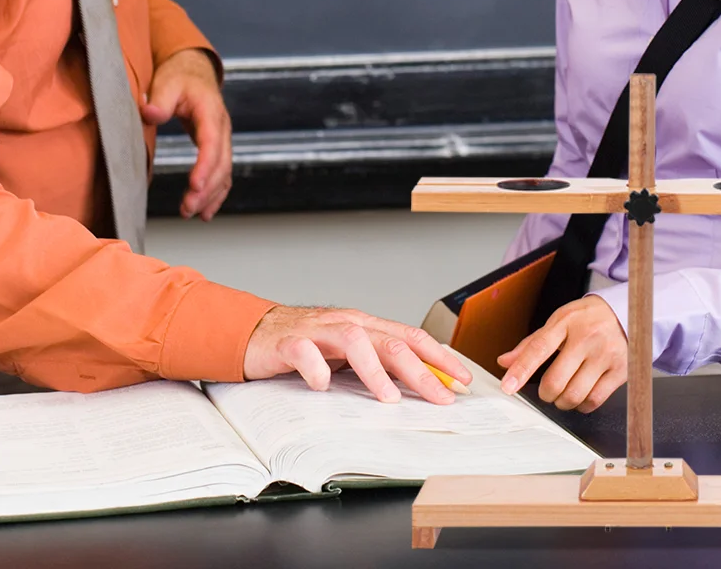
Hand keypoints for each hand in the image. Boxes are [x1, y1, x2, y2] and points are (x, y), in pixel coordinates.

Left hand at [140, 48, 231, 219]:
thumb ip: (159, 100)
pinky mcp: (217, 147)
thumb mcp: (166, 82)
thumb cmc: (180, 78)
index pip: (212, 141)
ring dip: (210, 195)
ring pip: (224, 172)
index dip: (205, 165)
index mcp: (210, 110)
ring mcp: (222, 138)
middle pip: (221, 162)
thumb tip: (149, 112)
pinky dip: (216, 194)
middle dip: (206, 188)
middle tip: (187, 207)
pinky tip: (205, 212)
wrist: (194, 72)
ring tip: (191, 213)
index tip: (194, 185)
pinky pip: (223, 174)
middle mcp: (221, 126)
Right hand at [243, 305, 472, 404]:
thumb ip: (378, 364)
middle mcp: (347, 323)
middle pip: (390, 341)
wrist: (258, 332)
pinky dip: (316, 369)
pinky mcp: (289, 342)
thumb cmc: (309, 345)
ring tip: (389, 397)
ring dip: (374, 370)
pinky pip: (305, 352)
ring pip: (353, 340)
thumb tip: (421, 386)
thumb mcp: (349, 355)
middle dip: (420, 370)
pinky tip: (322, 387)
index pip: (410, 337)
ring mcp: (318, 331)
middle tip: (441, 397)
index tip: (462, 379)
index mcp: (365, 325)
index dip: (439, 357)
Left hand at [497, 295, 627, 412]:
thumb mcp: (558, 322)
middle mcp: (586, 338)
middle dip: (545, 394)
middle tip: (547, 391)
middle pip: (556, 380)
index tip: (507, 387)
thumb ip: (531, 344)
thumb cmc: (586, 319)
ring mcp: (605, 355)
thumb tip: (504, 362)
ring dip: (562, 402)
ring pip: (575, 395)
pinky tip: (581, 395)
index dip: (521, 370)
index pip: (538, 348)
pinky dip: (582, 405)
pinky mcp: (620, 370)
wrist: (623, 312)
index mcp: (565, 322)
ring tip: (563, 393)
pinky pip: (595, 400)